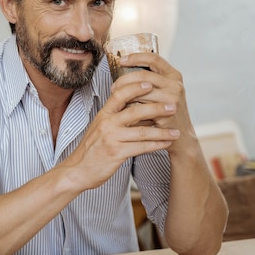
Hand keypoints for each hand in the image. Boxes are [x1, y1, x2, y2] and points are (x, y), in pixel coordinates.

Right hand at [59, 74, 179, 190]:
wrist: (77, 170)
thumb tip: (138, 109)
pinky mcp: (116, 153)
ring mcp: (111, 138)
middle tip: (172, 106)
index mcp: (103, 115)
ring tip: (176, 132)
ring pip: (142, 131)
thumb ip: (116, 118)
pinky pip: (141, 147)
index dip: (135, 87)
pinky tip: (166, 144)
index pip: (119, 94)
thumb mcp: (99, 128)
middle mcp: (106, 124)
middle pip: (135, 111)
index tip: (151, 83)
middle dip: (156, 108)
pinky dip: (156, 145)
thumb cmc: (91, 149)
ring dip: (162, 132)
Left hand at [111, 51, 193, 152]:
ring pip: (141, 90)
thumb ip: (148, 82)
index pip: (154, 58)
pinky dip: (131, 105)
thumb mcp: (161, 92)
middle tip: (113, 87)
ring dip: (125, 93)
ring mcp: (173, 97)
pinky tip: (124, 108)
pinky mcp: (167, 111)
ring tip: (116, 98)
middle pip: (143, 75)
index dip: (136, 57)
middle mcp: (175, 84)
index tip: (121, 60)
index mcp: (173, 75)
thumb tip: (123, 70)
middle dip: (124, 79)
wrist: (178, 136)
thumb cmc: (164, 113)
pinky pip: (143, 105)